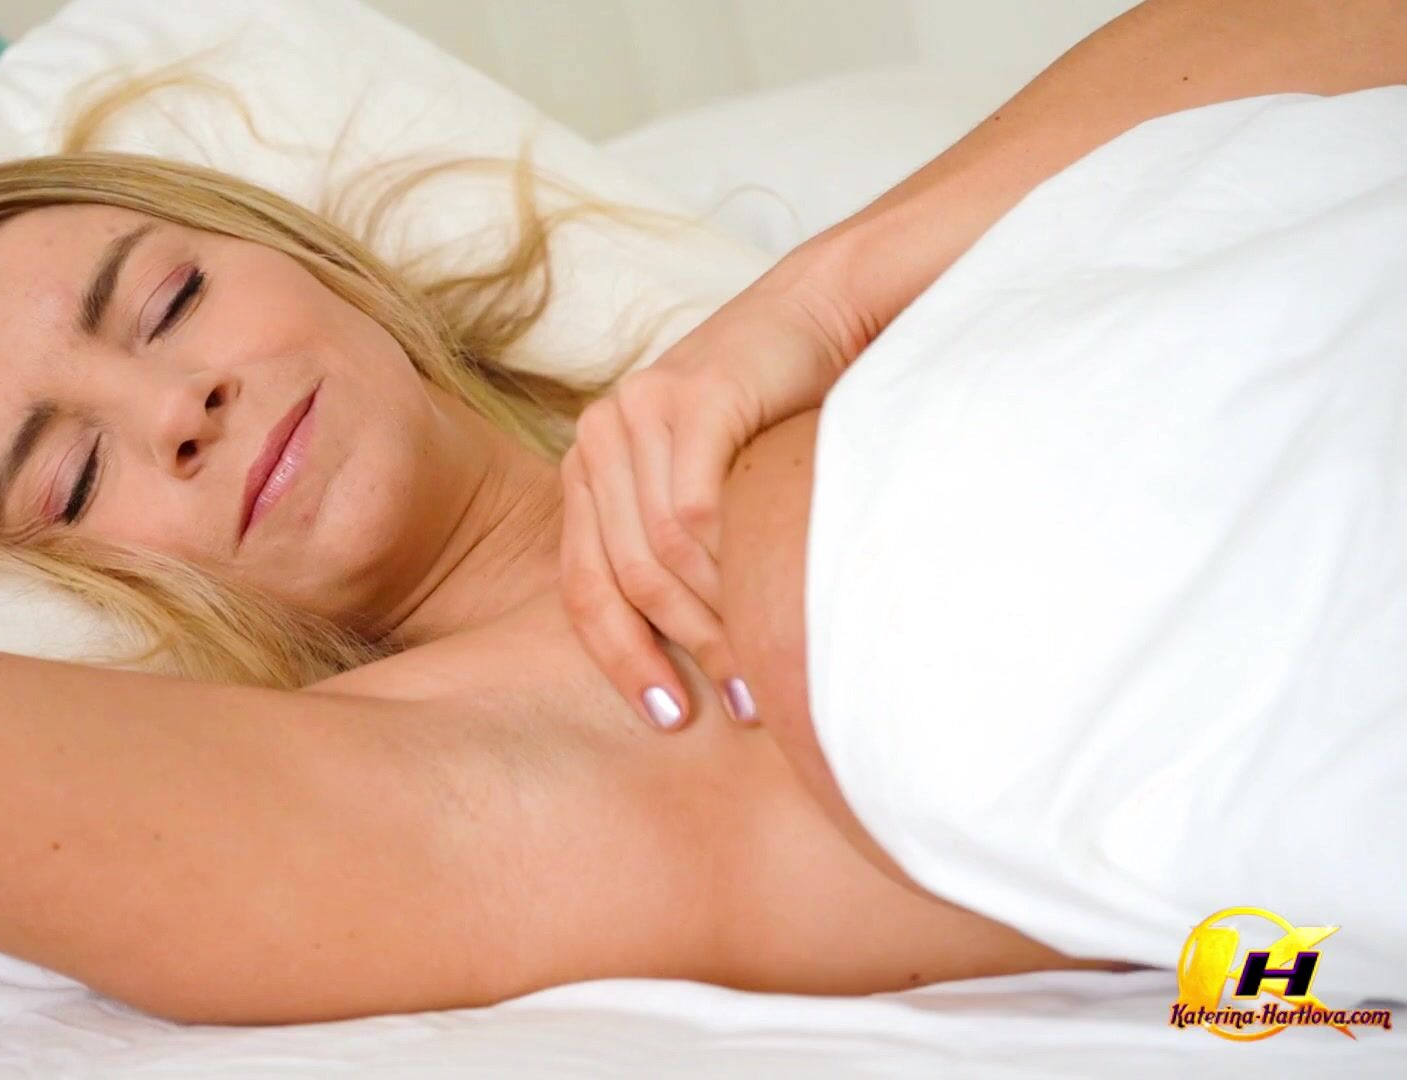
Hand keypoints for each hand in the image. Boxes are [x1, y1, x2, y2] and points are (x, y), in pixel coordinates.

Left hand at [559, 239, 875, 731]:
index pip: (582, 583)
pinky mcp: (687, 400)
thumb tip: (693, 664)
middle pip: (623, 575)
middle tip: (739, 701)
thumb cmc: (778, 413)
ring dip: (714, 622)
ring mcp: (635, 413)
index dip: (619, 657)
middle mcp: (597, 436)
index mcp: (589, 464)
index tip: (664, 713)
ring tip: (763, 668)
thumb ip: (682, 550)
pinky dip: (730, 569)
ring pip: (660, 554)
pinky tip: (767, 601)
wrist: (824, 312)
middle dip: (679, 651)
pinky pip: (696, 514)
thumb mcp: (712, 486)